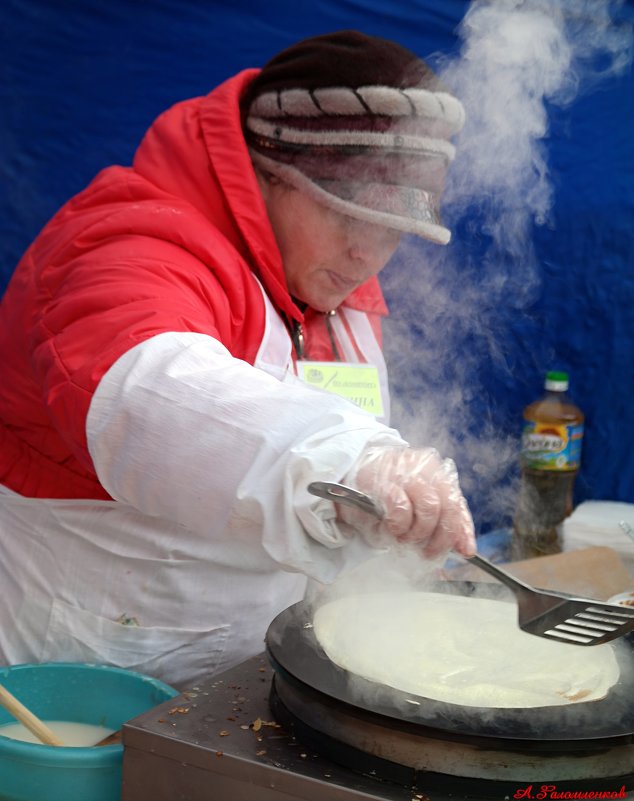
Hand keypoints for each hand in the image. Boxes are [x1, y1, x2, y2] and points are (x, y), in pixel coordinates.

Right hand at [340, 446, 475, 557]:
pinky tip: (391, 527)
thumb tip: (462, 549)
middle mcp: (425, 468)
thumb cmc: (383, 493)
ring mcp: (405, 471)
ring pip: (430, 507)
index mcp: (436, 474)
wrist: (350, 473)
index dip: (463, 530)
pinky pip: (401, 507)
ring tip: (403, 537)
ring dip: (418, 532)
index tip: (465, 551)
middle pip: (448, 507)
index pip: (457, 503)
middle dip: (439, 537)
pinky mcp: (383, 480)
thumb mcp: (413, 506)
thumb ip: (438, 523)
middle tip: (423, 550)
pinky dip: (399, 525)